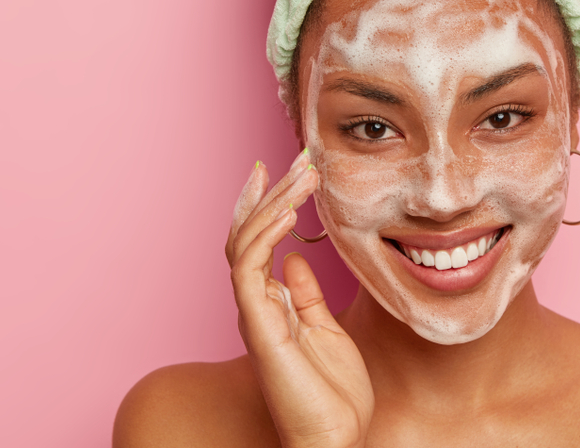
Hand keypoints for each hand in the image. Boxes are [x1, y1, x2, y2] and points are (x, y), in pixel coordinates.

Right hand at [227, 150, 373, 447]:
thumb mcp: (325, 329)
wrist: (334, 437)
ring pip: (246, 242)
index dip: (269, 203)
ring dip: (272, 203)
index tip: (289, 170)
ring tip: (302, 175)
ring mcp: (254, 312)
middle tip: (299, 158)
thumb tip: (295, 259)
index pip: (259, 240)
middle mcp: (256, 302)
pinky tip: (286, 213)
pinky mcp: (259, 326)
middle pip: (249, 233)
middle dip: (272, 192)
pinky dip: (264, 236)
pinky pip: (249, 269)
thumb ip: (306, 294)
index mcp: (271, 301)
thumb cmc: (332, 392)